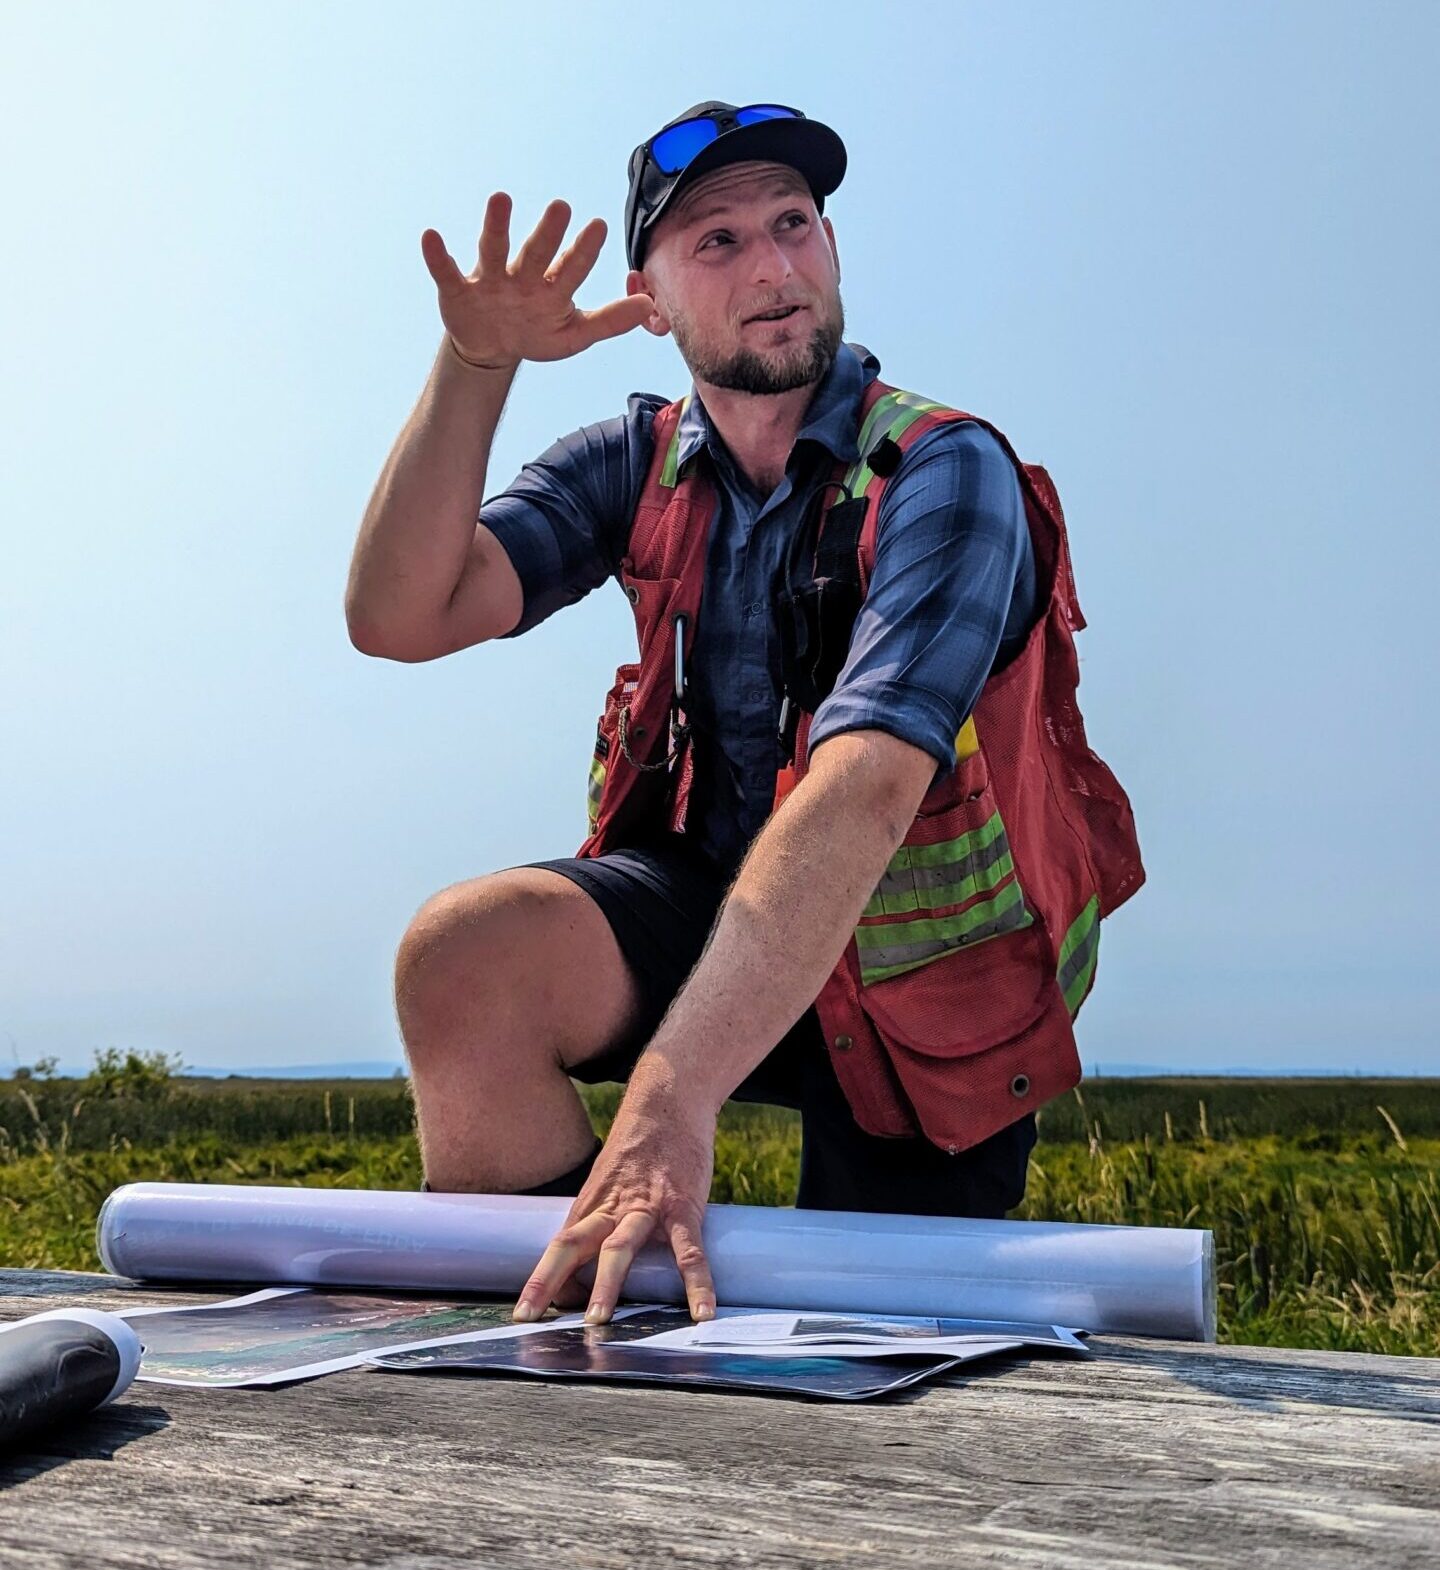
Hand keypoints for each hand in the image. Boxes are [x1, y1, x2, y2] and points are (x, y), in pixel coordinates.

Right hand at [420, 193, 653, 369]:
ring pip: (494, 249)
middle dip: (548, 232)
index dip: (584, 250)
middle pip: (537, 252)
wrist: (492, 348)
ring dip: (497, 225)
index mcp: (552, 286)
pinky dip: (438, 256)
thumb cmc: (536, 333)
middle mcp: (522, 275)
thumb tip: (650, 304)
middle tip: (561, 206)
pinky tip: (431, 237)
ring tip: (501, 199)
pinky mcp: (457, 290)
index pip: (572, 266)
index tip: (599, 225)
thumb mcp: (574, 334)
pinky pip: (447, 271)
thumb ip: (610, 321)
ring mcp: (489, 279)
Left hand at [512, 1090, 717, 1325]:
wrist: (669, 1102)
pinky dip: (697, 1282)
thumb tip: (585, 1270)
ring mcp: (647, 1206)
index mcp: (592, 1204)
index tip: (527, 1314)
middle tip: (533, 1320)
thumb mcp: (609, 1182)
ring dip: (606, 1284)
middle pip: (572, 1244)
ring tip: (597, 1322)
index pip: (559, 1246)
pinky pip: (688, 1250)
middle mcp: (612, 1207)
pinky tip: (702, 1312)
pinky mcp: (682, 1206)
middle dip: (550, 1281)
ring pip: (620, 1247)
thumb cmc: (639, 1150)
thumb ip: (598, 1222)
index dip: (541, 1280)